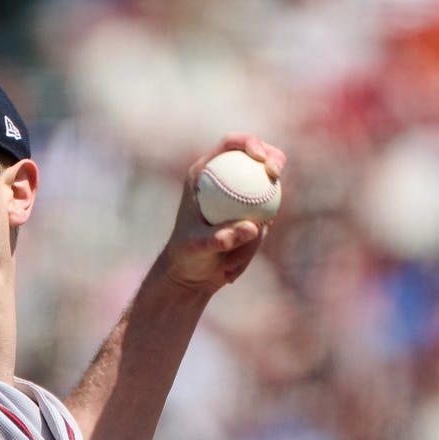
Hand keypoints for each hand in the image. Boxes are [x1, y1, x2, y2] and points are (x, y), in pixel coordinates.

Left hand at [162, 133, 286, 293]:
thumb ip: (221, 237)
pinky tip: (230, 268)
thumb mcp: (197, 247)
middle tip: (275, 175)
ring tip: (228, 261)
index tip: (262, 158)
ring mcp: (240, 196)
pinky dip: (254, 245)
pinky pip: (266, 222)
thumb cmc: (185, 256)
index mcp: (204, 174)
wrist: (190, 275)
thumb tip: (253, 227)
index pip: (230, 145)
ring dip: (256, 230)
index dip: (250, 143)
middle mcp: (224, 180)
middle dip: (274, 160)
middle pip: (258, 156)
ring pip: (266, 195)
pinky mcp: (252, 214)